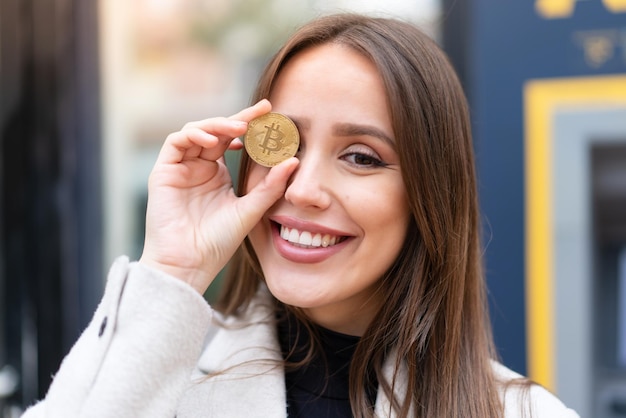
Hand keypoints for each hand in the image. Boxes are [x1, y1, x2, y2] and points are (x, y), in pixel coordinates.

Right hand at [139, 100, 297, 293]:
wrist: (190, 264)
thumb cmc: (218, 242)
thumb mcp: (250, 210)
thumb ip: (270, 186)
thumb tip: (294, 161)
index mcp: (217, 174)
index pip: (234, 140)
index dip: (251, 125)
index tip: (272, 113)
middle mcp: (198, 167)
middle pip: (217, 130)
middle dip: (239, 117)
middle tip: (262, 111)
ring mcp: (180, 168)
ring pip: (197, 131)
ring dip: (218, 124)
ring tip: (240, 128)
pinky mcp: (163, 172)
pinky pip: (176, 142)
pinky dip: (194, 135)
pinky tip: (213, 141)